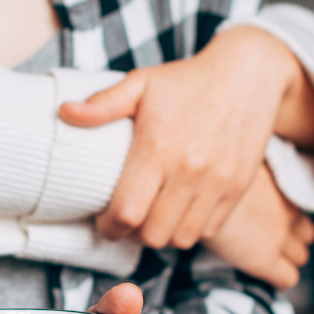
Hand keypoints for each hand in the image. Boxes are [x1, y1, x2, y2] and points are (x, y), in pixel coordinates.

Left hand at [60, 26, 313, 249]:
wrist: (248, 74)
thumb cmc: (187, 81)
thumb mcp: (141, 83)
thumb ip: (102, 105)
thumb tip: (64, 112)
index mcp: (158, 146)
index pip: (127, 212)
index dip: (109, 226)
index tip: (104, 221)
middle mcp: (190, 169)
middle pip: (153, 234)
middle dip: (133, 232)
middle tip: (127, 219)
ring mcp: (217, 182)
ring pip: (180, 239)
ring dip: (162, 234)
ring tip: (153, 217)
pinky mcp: (237, 189)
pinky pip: (208, 230)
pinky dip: (190, 229)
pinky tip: (179, 211)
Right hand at [203, 163, 313, 289]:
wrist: (197, 194)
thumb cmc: (209, 176)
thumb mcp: (235, 168)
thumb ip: (245, 177)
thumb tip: (237, 175)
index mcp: (280, 189)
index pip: (300, 211)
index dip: (289, 221)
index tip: (272, 223)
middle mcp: (286, 213)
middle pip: (307, 235)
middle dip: (292, 241)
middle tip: (268, 243)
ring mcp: (278, 237)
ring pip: (302, 256)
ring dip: (287, 260)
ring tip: (265, 260)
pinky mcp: (264, 259)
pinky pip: (288, 278)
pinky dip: (280, 280)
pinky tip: (267, 278)